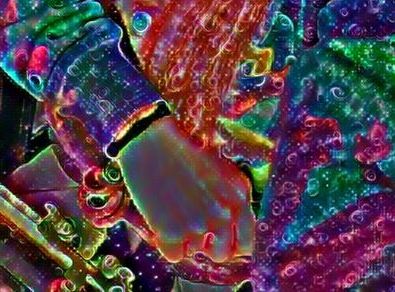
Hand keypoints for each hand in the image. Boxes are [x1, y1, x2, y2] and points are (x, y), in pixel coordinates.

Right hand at [117, 116, 254, 263]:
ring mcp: (198, 224)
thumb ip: (230, 201)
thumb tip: (229, 233)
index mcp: (239, 195)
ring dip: (186, 239)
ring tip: (175, 212)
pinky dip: (165, 242)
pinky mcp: (172, 231)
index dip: (231, 242)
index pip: (246, 243)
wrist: (148, 139)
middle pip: (222, 253)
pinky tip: (161, 217)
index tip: (218, 237)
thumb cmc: (182, 150)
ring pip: (196, 253)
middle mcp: (223, 212)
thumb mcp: (219, 170)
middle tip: (191, 223)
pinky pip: (173, 255)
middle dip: (207, 243)